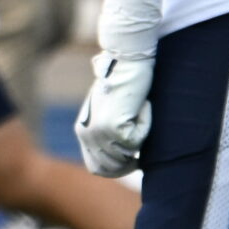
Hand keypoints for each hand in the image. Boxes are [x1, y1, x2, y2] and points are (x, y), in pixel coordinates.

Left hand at [74, 49, 154, 176]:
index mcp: (83, 130)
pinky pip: (138, 140)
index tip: (132, 162)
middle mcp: (87, 134)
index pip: (95, 167)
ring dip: (140, 137)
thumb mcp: (108, 109)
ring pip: (128, 154)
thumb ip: (108, 130)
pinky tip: (143, 106)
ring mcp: (99, 132)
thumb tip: (124, 156)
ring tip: (139, 113)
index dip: (116, 170)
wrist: (125, 58)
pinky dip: (145, 124)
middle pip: (111, 167)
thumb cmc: (122, 79)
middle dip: (130, 161)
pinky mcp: (114, 127)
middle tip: (144, 146)